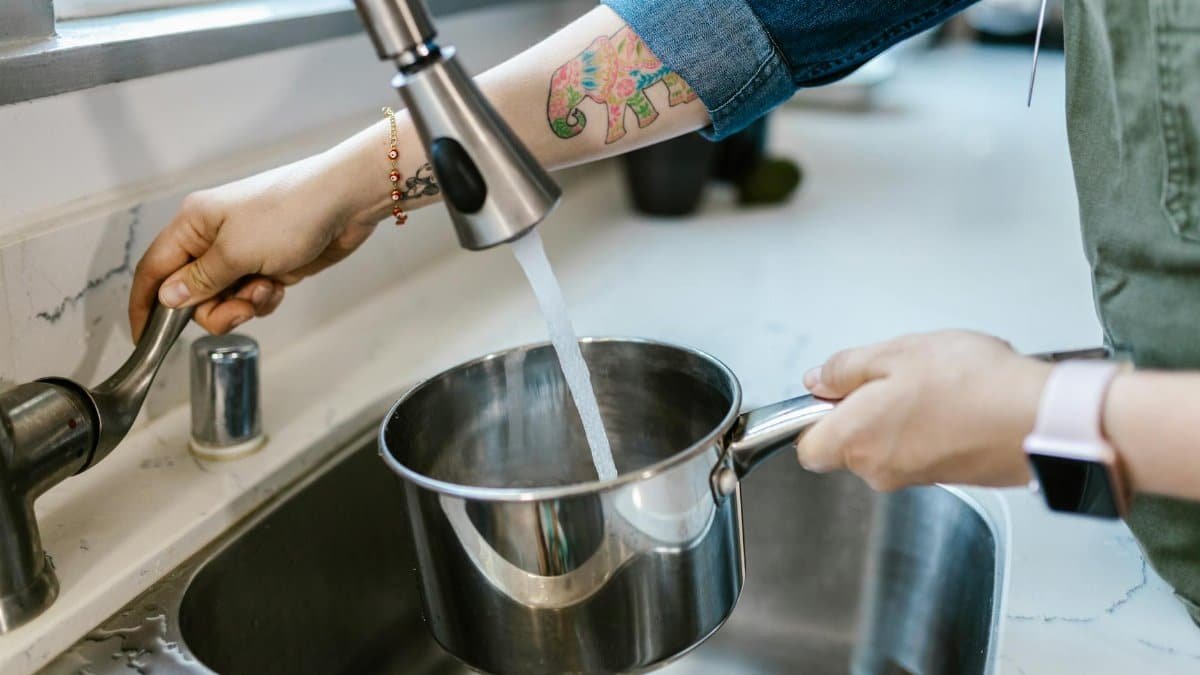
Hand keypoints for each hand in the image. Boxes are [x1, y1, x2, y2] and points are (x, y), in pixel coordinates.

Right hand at [129, 150, 385, 339]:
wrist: (346, 203)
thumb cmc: (290, 213)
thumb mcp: (237, 252)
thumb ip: (200, 280)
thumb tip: (167, 297)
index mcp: (193, 224)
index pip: (154, 269)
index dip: (146, 305)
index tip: (146, 339)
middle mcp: (212, 237)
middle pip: (191, 293)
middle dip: (214, 309)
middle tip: (241, 308)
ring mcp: (243, 251)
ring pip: (223, 299)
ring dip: (243, 304)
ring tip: (267, 288)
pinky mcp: (269, 264)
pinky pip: (251, 296)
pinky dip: (263, 298)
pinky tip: (280, 286)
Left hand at [795, 330, 1051, 490]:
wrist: (1041, 419)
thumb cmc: (972, 385)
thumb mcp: (895, 353)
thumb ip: (845, 369)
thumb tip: (818, 380)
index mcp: (856, 440)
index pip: (807, 447)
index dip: (814, 418)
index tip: (833, 392)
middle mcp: (880, 469)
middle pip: (849, 444)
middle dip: (863, 410)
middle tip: (895, 375)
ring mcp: (915, 478)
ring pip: (887, 445)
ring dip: (901, 415)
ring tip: (935, 384)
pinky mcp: (948, 477)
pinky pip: (922, 450)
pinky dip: (932, 426)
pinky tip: (958, 400)